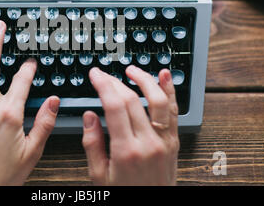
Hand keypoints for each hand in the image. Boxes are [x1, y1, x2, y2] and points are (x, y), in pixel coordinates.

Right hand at [82, 66, 178, 185]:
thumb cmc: (125, 195)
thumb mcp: (99, 176)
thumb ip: (93, 144)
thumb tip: (89, 116)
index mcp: (126, 151)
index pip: (115, 106)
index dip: (104, 85)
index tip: (96, 75)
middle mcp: (148, 143)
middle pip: (133, 100)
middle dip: (115, 82)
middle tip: (104, 74)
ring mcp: (165, 141)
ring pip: (158, 100)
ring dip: (144, 80)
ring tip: (131, 70)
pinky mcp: (174, 142)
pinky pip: (174, 111)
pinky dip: (170, 90)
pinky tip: (164, 76)